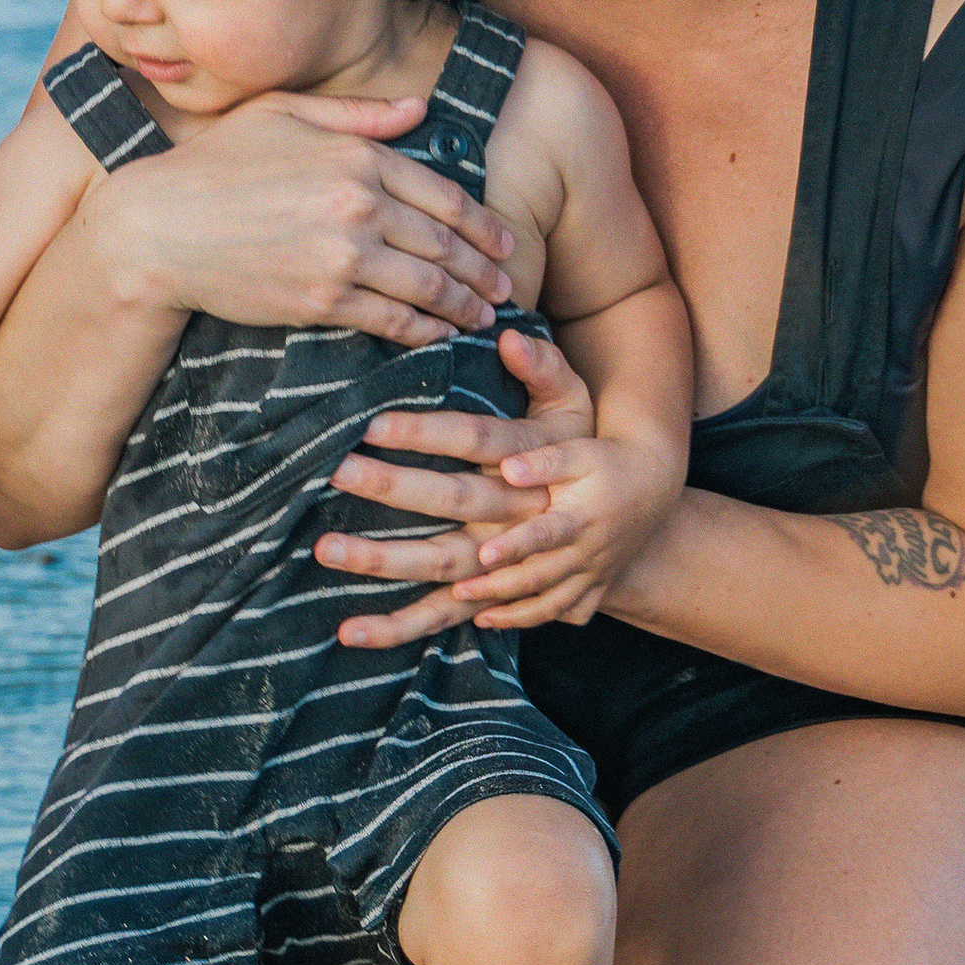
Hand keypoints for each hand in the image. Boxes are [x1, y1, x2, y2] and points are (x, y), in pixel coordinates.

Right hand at [84, 91, 516, 346]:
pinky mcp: (321, 300)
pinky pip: (392, 320)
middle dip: (485, 270)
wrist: (159, 227)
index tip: (505, 243)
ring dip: (464, 305)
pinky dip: (424, 330)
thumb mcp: (283, 114)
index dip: (484, 225)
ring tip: (482, 314)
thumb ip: (356, 114)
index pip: (444, 195)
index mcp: (356, 155)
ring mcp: (341, 255)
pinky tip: (438, 334)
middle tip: (506, 287)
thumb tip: (417, 109)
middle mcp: (358, 203)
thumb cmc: (215, 163)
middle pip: (445, 244)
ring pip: (428, 286)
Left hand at [321, 332, 679, 645]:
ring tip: (327, 551)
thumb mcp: (574, 404)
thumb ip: (545, 368)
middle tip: (337, 471)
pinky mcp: (507, 595)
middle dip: (393, 487)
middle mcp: (523, 512)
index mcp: (533, 459)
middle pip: (453, 498)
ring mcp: (516, 559)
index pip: (474, 438)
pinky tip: (363, 629)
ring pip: (447, 564)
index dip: (427, 431)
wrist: (637, 520)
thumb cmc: (591, 451)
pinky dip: (410, 623)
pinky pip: (453, 613)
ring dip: (388, 562)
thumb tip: (509, 335)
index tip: (373, 422)